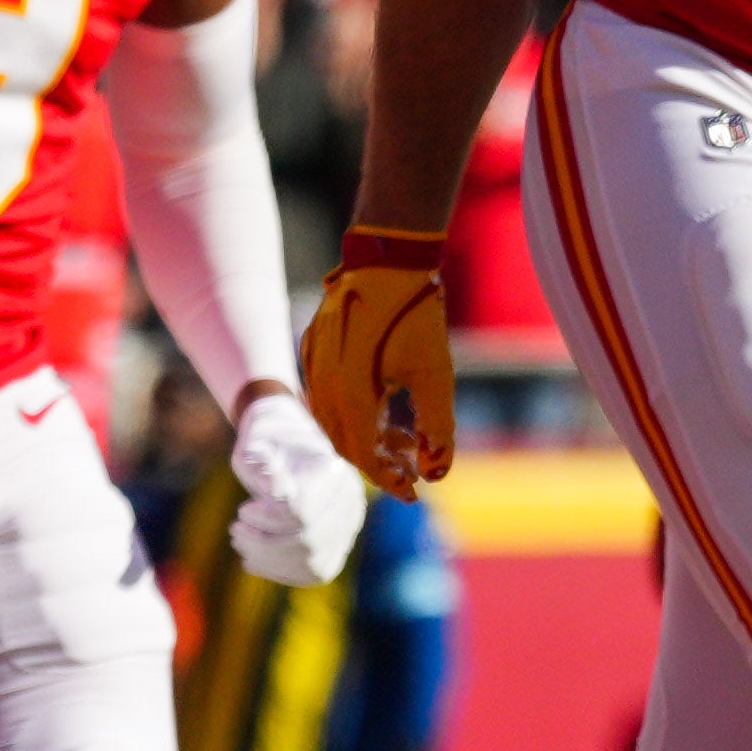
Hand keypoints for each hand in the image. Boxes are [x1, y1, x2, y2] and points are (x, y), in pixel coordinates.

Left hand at [224, 383, 369, 588]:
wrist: (288, 450)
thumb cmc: (266, 446)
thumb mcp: (255, 446)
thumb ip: (260, 464)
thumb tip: (274, 493)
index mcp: (334, 472)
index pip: (302, 513)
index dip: (266, 520)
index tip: (243, 510)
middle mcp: (351, 502)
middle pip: (310, 543)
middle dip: (264, 544)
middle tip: (236, 530)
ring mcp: (348, 527)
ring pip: (313, 566)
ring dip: (270, 561)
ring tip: (242, 543)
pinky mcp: (337, 547)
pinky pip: (314, 574)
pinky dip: (280, 572)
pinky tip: (254, 558)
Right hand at [299, 228, 454, 494]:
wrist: (388, 259)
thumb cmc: (414, 314)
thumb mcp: (436, 374)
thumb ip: (436, 428)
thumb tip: (437, 471)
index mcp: (348, 394)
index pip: (363, 457)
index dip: (391, 480)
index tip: (416, 491)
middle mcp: (322, 385)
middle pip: (345, 444)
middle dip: (380, 463)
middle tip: (411, 468)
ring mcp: (314, 367)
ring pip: (334, 422)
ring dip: (367, 438)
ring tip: (403, 437)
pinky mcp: (315, 352)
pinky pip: (327, 398)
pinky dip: (353, 414)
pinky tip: (383, 408)